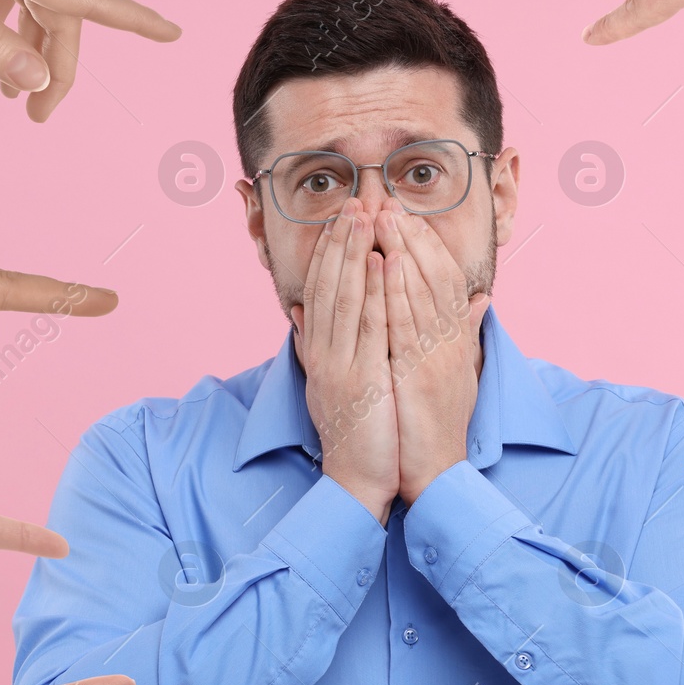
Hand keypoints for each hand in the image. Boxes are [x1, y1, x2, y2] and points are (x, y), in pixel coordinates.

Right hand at [290, 198, 399, 522]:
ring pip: (346, 297)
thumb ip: (317, 346)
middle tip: (352, 204)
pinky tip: (382, 263)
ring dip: (355, 254)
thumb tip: (301, 313)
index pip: (321, 292)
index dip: (330, 255)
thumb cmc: (353, 435)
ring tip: (364, 218)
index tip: (341, 221)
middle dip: (340, 242)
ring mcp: (339, 365)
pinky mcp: (361, 379)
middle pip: (329, 286)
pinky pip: (368, 328)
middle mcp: (323, 353)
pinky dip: (374, 292)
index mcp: (319, 353)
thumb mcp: (331, 384)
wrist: (356, 481)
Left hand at [376, 209, 487, 504]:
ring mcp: (437, 356)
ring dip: (401, 251)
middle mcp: (450, 342)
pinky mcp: (419, 374)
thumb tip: (480, 299)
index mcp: (455, 340)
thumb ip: (464, 333)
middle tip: (388, 203)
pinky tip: (384, 264)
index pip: (443, 280)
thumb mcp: (457, 372)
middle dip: (411, 237)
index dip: (425, 246)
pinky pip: (406, 325)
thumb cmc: (441, 424)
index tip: (406, 217)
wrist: (435, 472)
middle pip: (433, 277)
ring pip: (420, 292)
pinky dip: (395, 292)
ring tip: (384, 218)